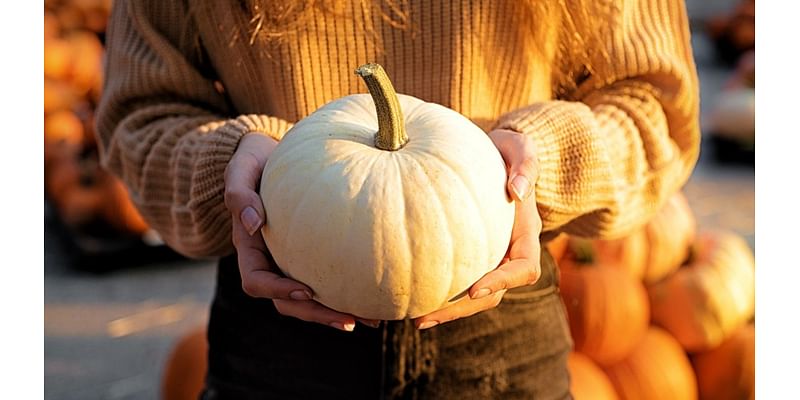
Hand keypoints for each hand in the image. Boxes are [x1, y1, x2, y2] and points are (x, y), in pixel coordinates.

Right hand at [224, 133, 377, 331]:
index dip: (278, 291)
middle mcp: (268, 260)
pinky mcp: (308, 255)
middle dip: (316, 314)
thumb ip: (239, 192)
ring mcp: (288, 260)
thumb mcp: (241, 167)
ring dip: (335, 312)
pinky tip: (372, 296)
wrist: (268, 153)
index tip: (306, 291)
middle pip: (286, 301)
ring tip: (369, 320)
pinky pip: (324, 280)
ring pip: (307, 299)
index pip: (256, 281)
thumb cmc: (253, 158)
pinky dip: (344, 292)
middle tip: (349, 320)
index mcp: (248, 246)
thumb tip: (252, 222)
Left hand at [414, 128, 542, 328]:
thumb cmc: (508, 149)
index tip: (474, 288)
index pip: (524, 268)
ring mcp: (489, 256)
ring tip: (414, 318)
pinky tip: (409, 295)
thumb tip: (517, 190)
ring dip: (447, 310)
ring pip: (473, 295)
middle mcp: (509, 252)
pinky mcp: (469, 254)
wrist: (495, 153)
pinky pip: (456, 279)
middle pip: (494, 294)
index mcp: (526, 233)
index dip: (502, 282)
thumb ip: (525, 164)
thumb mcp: (521, 147)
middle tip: (427, 317)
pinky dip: (437, 291)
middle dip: (463, 308)